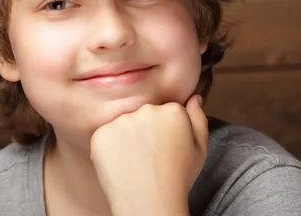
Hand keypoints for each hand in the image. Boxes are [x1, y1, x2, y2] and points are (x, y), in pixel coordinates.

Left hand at [90, 95, 207, 215]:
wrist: (149, 204)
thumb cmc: (177, 178)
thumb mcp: (200, 149)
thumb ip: (198, 118)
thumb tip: (194, 97)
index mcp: (173, 110)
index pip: (165, 111)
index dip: (165, 131)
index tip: (165, 148)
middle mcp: (146, 110)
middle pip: (143, 115)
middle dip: (144, 131)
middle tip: (149, 157)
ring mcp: (121, 121)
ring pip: (123, 124)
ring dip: (126, 138)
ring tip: (135, 162)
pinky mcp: (101, 133)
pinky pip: (104, 135)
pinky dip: (109, 148)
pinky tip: (120, 164)